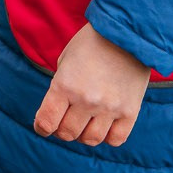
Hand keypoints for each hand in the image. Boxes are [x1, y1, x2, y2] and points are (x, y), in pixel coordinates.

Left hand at [33, 23, 150, 147]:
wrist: (127, 32)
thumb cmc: (91, 43)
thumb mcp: (65, 60)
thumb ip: (59, 88)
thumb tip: (56, 114)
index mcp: (64, 85)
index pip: (46, 122)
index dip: (42, 127)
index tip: (44, 126)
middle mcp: (86, 100)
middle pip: (68, 133)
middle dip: (62, 129)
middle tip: (67, 119)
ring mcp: (110, 107)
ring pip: (91, 140)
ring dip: (84, 134)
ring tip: (86, 121)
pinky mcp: (130, 111)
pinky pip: (116, 139)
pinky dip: (108, 136)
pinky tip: (105, 124)